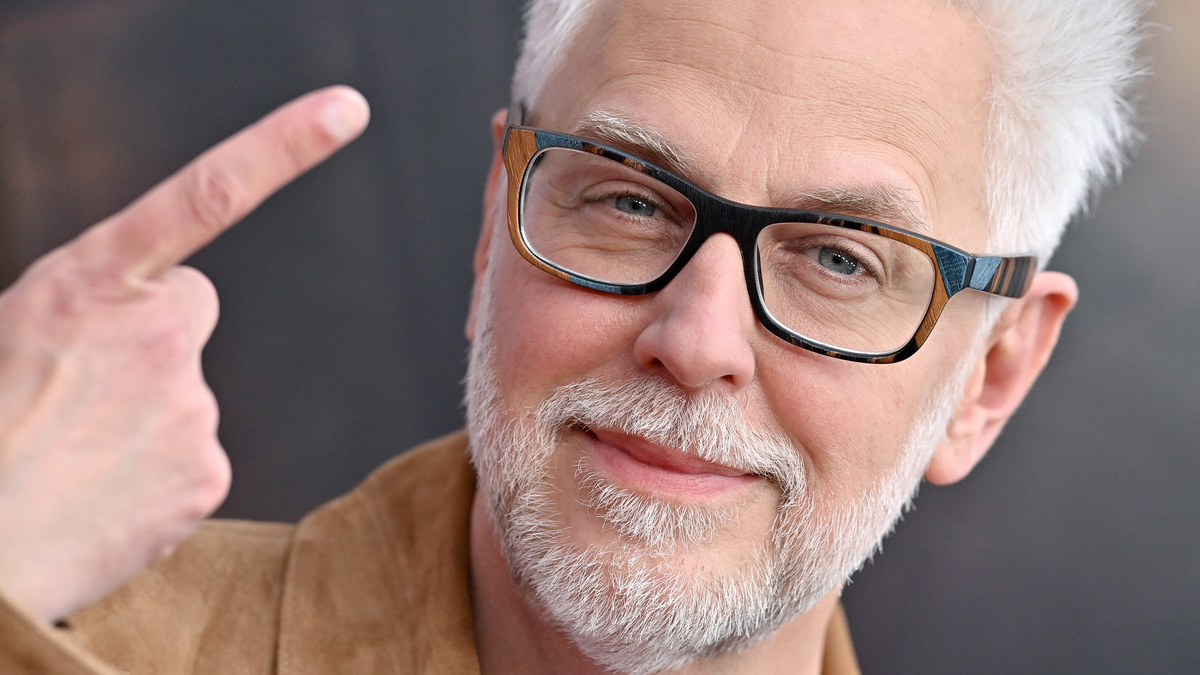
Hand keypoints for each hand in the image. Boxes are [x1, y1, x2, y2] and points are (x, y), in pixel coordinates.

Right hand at [0, 85, 368, 622]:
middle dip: (152, 338)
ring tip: (74, 454)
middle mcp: (158, 330)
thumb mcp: (15, 330)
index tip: (346, 110)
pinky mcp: (210, 471)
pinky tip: (102, 495)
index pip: (205, 193)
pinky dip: (159, 475)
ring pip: (186, 393)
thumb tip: (126, 317)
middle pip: (190, 309)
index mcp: (91, 280)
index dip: (282, 146)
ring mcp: (193, 403)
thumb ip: (85, 306)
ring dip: (144, 416)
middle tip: (83, 390)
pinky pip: (196, 458)